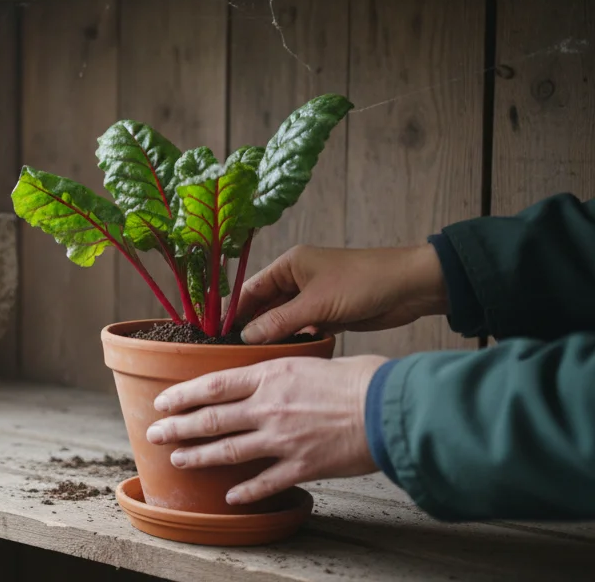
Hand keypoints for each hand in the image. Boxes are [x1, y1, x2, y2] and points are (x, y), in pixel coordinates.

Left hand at [147, 355, 387, 504]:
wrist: (390, 407)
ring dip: (199, 457)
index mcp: (269, 376)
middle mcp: (268, 408)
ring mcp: (283, 440)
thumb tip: (262, 378)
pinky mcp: (303, 466)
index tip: (162, 402)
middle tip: (154, 433)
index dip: (182, 395)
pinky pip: (266, 482)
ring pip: (229, 451)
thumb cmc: (358, 378)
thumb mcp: (310, 361)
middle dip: (178, 427)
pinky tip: (231, 497)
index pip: (212, 386)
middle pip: (211, 419)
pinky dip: (246, 492)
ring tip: (178, 460)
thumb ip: (280, 372)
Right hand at [236, 244, 447, 344]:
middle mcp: (297, 280)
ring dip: (273, 338)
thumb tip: (245, 338)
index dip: (232, 312)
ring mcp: (313, 298)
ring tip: (255, 362)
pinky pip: (302, 330)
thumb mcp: (316, 304)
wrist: (411, 287)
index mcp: (289, 265)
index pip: (249, 290)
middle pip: (263, 307)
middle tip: (234, 355)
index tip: (217, 336)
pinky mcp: (328, 315)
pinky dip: (294, 342)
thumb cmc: (363, 283)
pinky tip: (285, 359)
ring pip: (282, 321)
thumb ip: (279, 321)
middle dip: (251, 329)